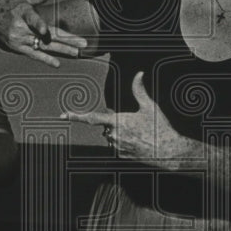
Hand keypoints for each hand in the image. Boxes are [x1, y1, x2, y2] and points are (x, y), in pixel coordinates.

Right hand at [0, 0, 87, 67]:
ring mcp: (19, 40)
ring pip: (44, 46)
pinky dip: (45, 59)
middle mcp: (20, 29)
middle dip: (65, 40)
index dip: (38, 25)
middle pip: (46, 35)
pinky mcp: (18, 48)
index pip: (32, 20)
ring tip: (77, 52)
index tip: (44, 30)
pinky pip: (34, 54)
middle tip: (82, 43)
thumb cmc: (9, 5)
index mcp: (22, 14)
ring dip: (62, 50)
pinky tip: (57, 64)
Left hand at [60, 71, 192, 167]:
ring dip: (119, 133)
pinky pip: (117, 147)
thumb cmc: (159, 128)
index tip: (63, 115)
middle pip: (106, 126)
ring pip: (111, 137)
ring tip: (138, 133)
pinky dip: (124, 143)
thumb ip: (140, 91)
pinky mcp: (122, 156)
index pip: (92, 118)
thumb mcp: (150, 107)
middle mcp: (114, 135)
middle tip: (134, 124)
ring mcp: (117, 147)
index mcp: (118, 121)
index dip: (76, 116)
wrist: (168, 151)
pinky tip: (138, 142)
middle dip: (115, 123)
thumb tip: (139, 74)